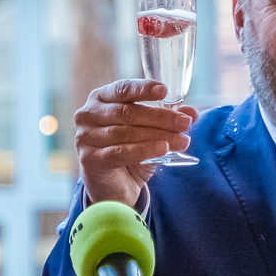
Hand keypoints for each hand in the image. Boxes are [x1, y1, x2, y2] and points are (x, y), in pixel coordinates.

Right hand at [73, 79, 195, 207]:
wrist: (113, 186)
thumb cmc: (130, 151)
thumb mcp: (151, 132)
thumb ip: (167, 119)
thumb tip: (191, 112)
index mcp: (101, 98)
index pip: (123, 89)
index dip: (143, 89)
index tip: (164, 91)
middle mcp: (88, 114)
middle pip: (128, 112)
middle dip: (161, 117)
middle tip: (185, 123)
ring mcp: (85, 136)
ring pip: (126, 133)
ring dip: (158, 135)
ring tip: (182, 140)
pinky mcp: (88, 159)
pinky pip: (120, 152)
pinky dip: (143, 150)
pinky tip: (162, 149)